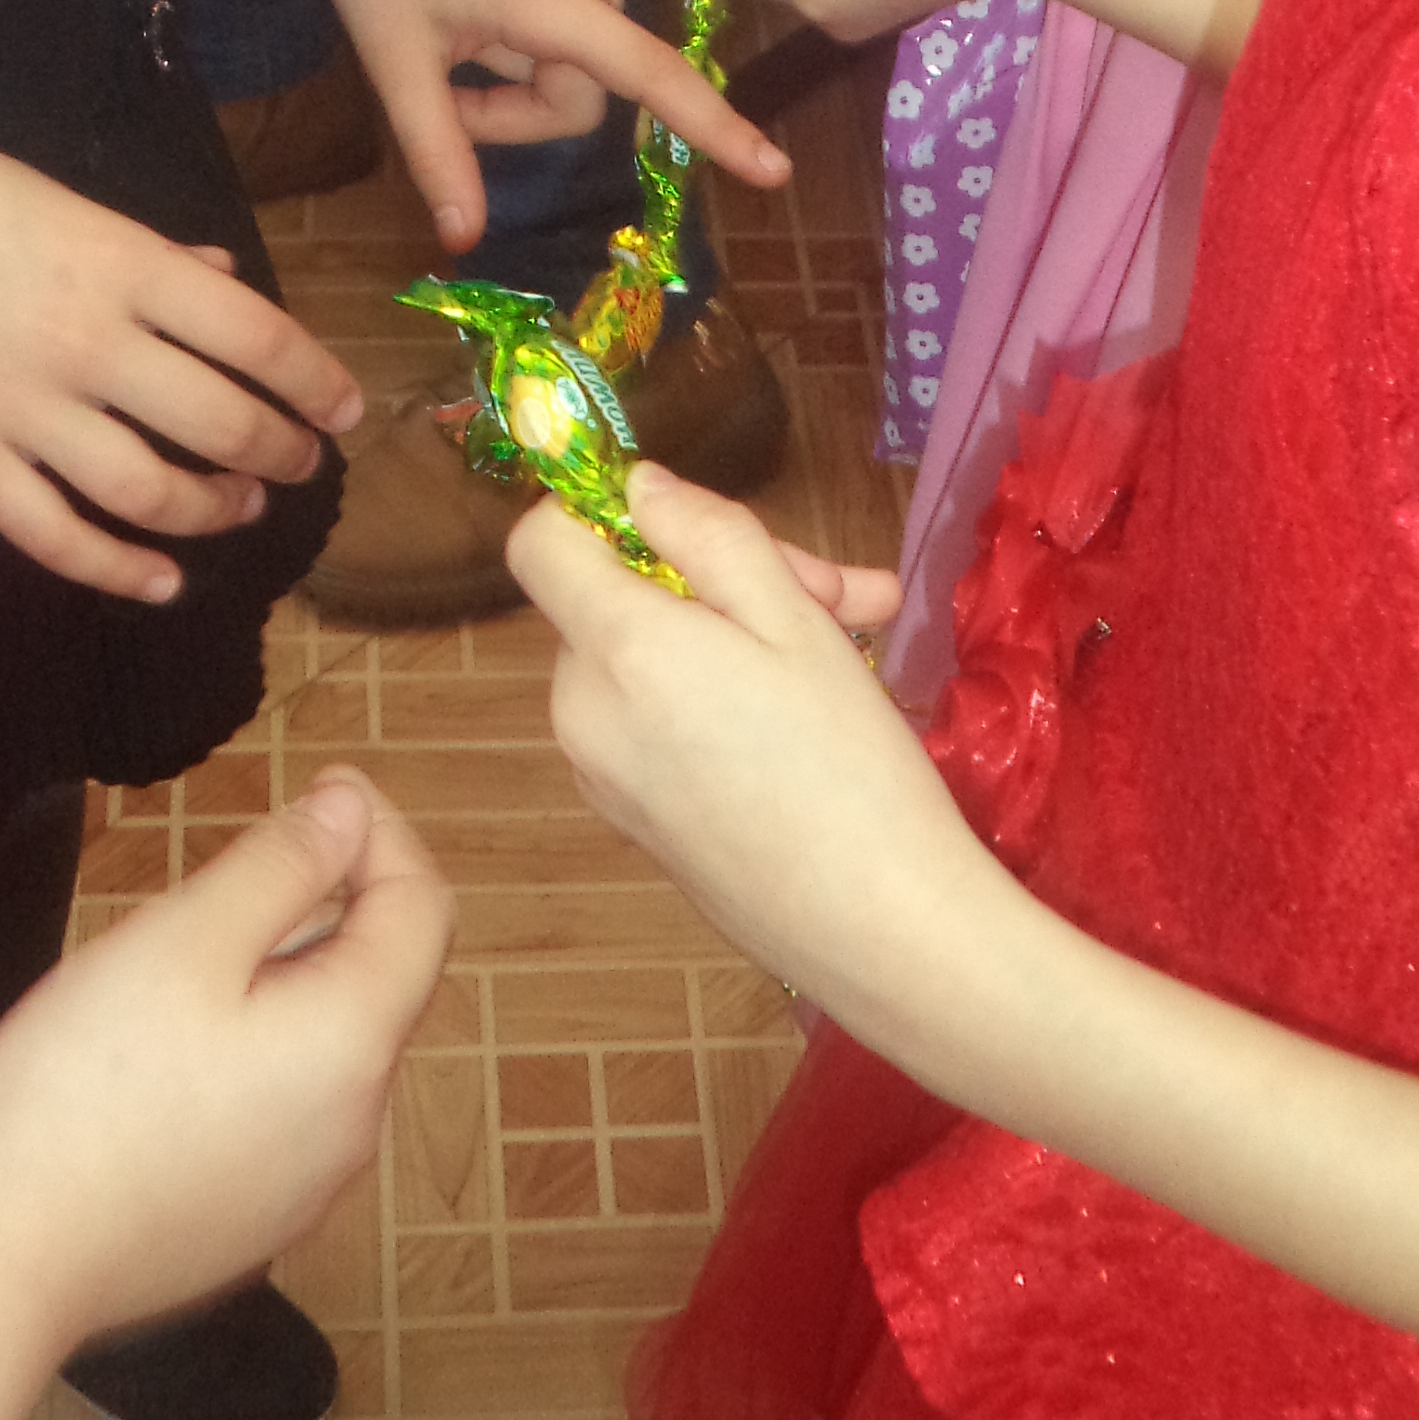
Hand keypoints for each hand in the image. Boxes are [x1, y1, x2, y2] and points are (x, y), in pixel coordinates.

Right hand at [0, 82, 359, 595]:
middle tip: (301, 464)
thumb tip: (221, 274)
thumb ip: (146, 250)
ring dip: (211, 511)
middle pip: (221, 423)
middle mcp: (87, 342)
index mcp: (121, 263)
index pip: (255, 337)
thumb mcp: (57, 195)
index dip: (316, 383)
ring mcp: (22, 407)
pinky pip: (53, 535)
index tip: (345, 409)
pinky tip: (159, 580)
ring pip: (150, 492)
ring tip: (239, 508)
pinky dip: (117, 569)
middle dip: (280, 454)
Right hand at [0, 774, 458, 1364]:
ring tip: (179, 956)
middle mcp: (355, 1124)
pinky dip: (250, 1052)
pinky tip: (159, 1051)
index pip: (422, 910)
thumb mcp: (183, 939)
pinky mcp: (250, 1222)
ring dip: (282, 980)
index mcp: (355, 1044)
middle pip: (376, 979)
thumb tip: (351, 814)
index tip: (323, 787)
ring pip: (324, 1046)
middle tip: (229, 867)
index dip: (382, 833)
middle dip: (324, 905)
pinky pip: (280, 1109)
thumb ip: (281, 866)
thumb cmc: (77, 1092)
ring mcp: (305, 1186)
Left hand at [271, 0, 789, 253]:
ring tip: (458, 22)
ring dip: (528, 62)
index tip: (774, 171)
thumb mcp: (394, 63)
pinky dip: (537, 21)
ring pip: (586, 50)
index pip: (649, 74)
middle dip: (524, 104)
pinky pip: (581, 6)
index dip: (714, 128)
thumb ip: (439, 152)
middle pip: (590, 85)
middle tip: (446, 82)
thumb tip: (461, 240)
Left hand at [514, 468, 984, 1027]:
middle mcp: (581, 711)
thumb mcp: (795, 620)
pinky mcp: (630, 819)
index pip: (540, 540)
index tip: (696, 525)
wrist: (878, 932)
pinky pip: (654, 720)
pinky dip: (716, 699)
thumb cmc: (849, 764)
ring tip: (854, 645)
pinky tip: (811, 717)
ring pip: (647, 657)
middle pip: (617, 596)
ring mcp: (599, 773)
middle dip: (724, 579)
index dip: (604, 511)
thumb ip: (708, 535)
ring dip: (738, 636)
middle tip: (842, 596)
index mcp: (615, 650)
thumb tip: (639, 488)